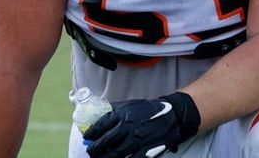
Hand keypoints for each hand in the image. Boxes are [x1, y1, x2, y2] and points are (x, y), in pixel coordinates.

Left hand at [83, 92, 200, 157]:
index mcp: (122, 114)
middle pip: (105, 142)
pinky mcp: (146, 151)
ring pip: (115, 154)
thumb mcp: (130, 105)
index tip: (86, 136)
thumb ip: (115, 110)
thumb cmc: (149, 110)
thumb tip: (98, 114)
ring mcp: (136, 140)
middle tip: (90, 152)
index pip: (101, 124)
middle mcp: (127, 127)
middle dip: (95, 149)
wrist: (172, 116)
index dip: (91, 132)